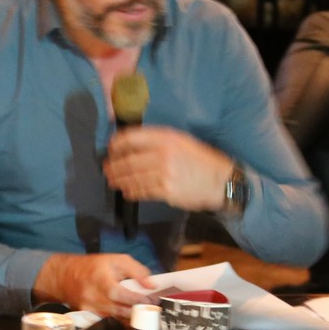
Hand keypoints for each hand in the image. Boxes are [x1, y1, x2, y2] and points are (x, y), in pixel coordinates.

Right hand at [34, 253, 153, 318]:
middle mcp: (94, 298)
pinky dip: (122, 322)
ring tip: (144, 312)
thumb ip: (137, 271)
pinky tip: (130, 318)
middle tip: (152, 308)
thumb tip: (152, 286)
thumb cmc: (93, 266)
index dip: (139, 300)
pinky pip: (110, 322)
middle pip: (122, 311)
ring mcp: (90, 310)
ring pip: (118, 320)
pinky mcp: (89, 317)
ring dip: (133, 318)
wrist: (64, 276)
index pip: (122, 295)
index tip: (152, 300)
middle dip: (140, 311)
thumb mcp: (116, 260)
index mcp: (102, 281)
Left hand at [105, 125, 233, 212]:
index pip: (131, 138)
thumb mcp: (182, 142)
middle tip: (106, 169)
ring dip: (119, 180)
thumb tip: (132, 145)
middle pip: (128, 160)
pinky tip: (128, 191)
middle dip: (113, 166)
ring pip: (132, 177)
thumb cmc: (202, 161)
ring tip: (113, 181)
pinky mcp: (166, 190)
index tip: (110, 149)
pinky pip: (142, 191)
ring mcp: (164, 173)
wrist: (222, 181)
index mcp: (166, 138)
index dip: (116, 144)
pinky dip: (132, 191)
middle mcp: (163, 153)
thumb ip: (158, 141)